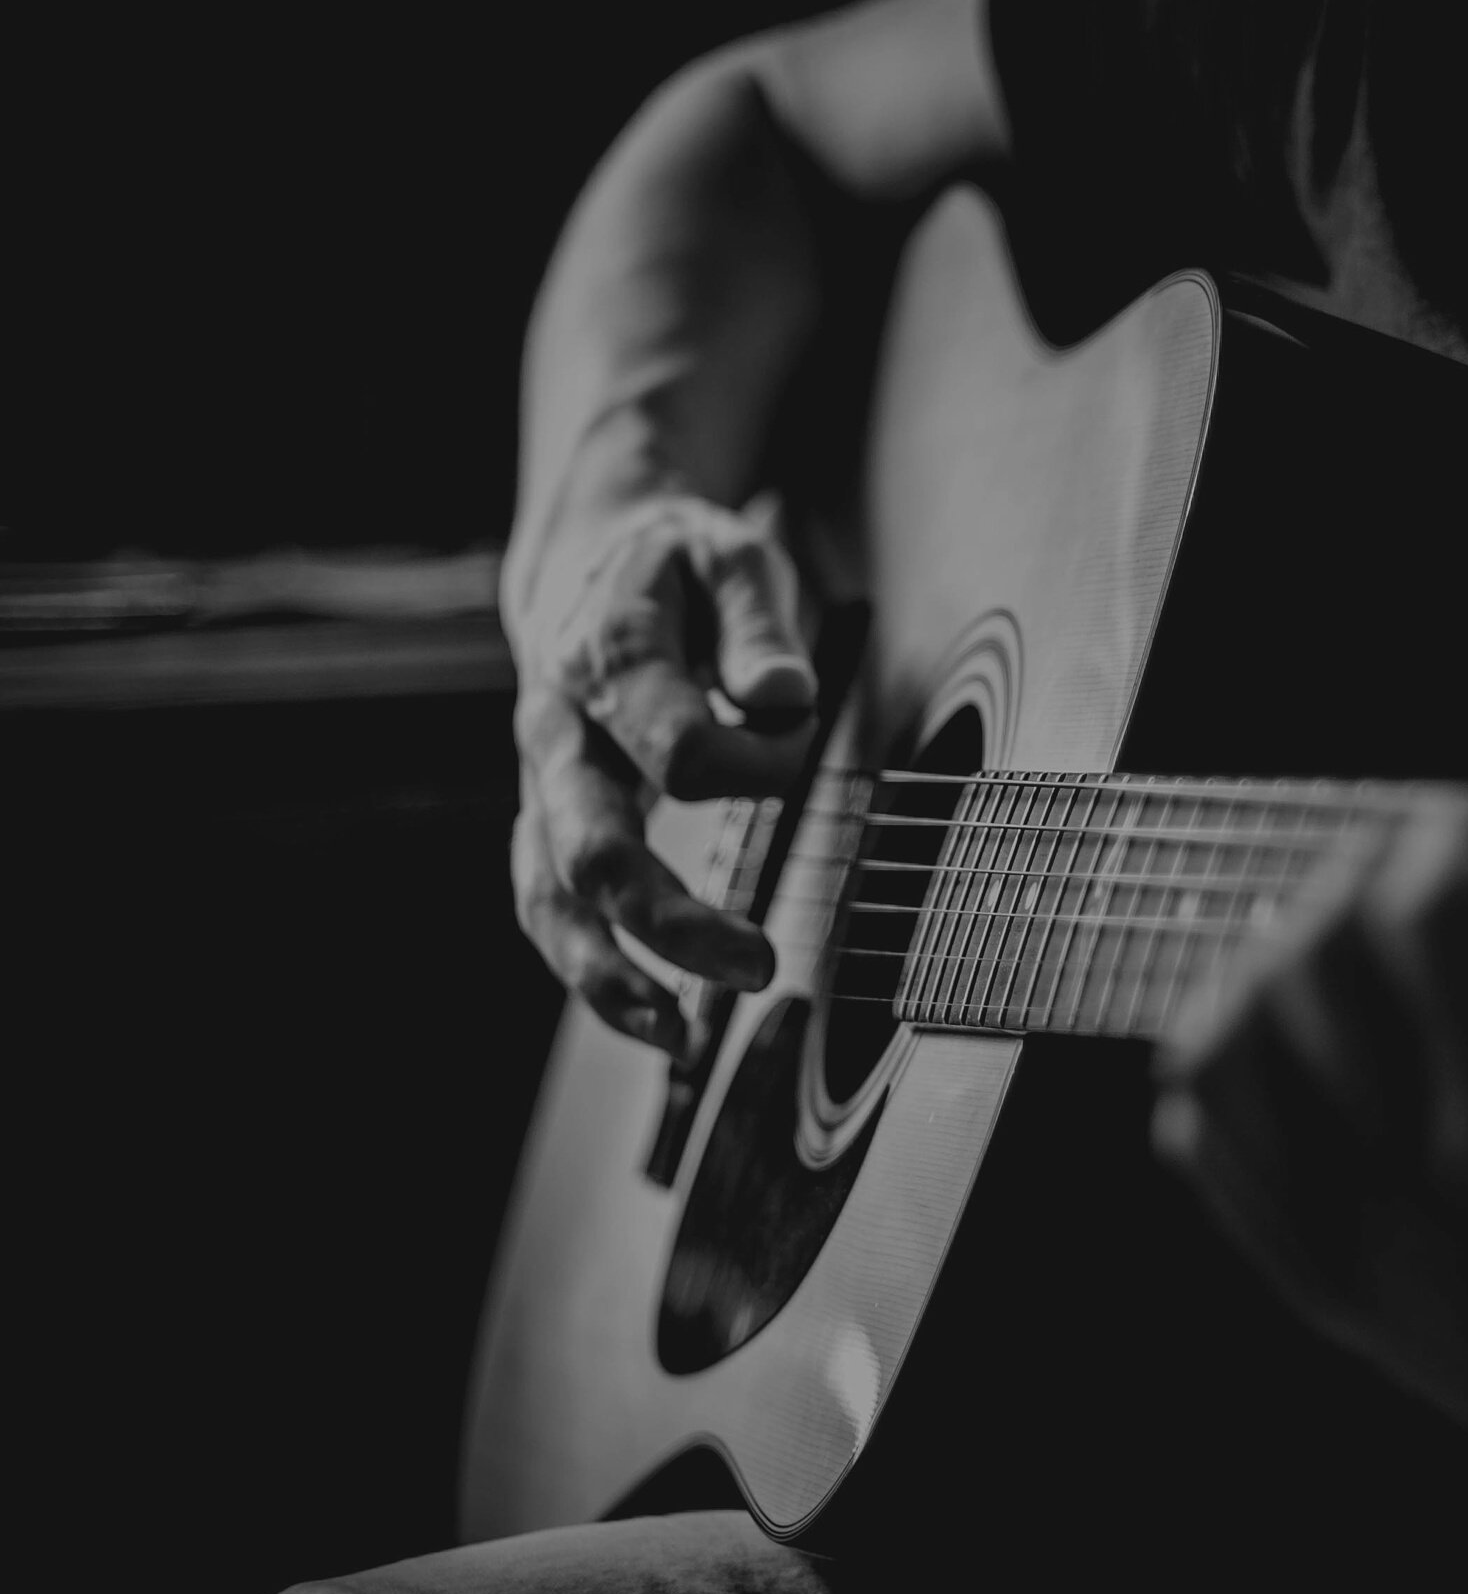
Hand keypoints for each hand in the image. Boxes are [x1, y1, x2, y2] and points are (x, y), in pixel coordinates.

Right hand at [508, 493, 817, 1050]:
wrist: (588, 560)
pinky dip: (591, 970)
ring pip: (549, 896)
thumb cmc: (674, 566)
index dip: (761, 760)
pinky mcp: (546, 819)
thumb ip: (757, 625)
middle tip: (757, 963)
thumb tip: (781, 696)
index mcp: (605, 657)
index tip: (799, 725)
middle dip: (671, 919)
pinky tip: (651, 1018)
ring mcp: (542, 782)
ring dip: (607, 975)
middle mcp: (557, 730)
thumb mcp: (730, 556)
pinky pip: (548, 907)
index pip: (681, 750)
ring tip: (676, 1037)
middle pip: (595, 847)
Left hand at [1151, 691, 1467, 1499]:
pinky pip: (1207, 1156)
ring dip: (1270, 960)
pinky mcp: (1325, 1297)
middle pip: (1304, 963)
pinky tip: (1282, 1036)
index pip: (1419, 917)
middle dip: (1354, 877)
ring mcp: (1350, 1253)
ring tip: (1342, 931)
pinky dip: (1221, 1073)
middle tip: (1412, 858)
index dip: (1447, 837)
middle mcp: (1409, 1195)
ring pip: (1221, 1053)